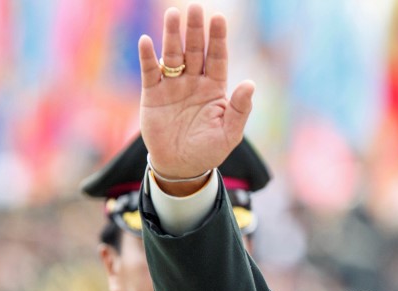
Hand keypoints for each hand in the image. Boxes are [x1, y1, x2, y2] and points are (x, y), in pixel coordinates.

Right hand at [138, 4, 253, 180]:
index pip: (218, 58)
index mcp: (215, 88)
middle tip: (195, 8)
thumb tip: (250, 84)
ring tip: (173, 15)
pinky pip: (150, 72)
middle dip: (195, 30)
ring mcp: (173, 86)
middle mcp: (194, 82)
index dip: (218, 39)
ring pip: (173, 55)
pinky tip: (147, 41)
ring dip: (172, 36)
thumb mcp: (229, 134)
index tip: (218, 19)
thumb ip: (240, 109)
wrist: (181, 167)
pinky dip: (148, 57)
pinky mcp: (153, 94)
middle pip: (195, 50)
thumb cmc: (208, 150)